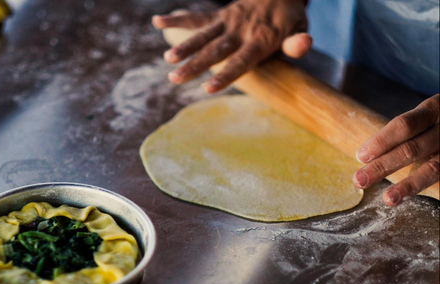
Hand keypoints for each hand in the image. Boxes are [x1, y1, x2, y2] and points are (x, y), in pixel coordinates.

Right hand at [152, 0, 311, 92]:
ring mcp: (229, 21)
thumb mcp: (300, 29)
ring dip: (184, 46)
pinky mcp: (220, 14)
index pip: (241, 61)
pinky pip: (198, 17)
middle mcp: (241, 30)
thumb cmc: (289, 19)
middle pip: (216, 50)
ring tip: (167, 58)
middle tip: (175, 78)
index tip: (207, 89)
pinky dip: (178, 19)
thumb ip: (298, 42)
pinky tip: (157, 22)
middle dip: (195, 64)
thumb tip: (305, 45)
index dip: (225, 75)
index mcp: (261, 40)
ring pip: (203, 35)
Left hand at [353, 94, 439, 205]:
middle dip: (383, 166)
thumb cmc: (435, 124)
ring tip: (389, 199)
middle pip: (412, 148)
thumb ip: (403, 131)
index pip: (405, 125)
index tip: (361, 156)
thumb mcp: (424, 117)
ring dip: (408, 185)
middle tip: (359, 180)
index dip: (382, 141)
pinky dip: (426, 189)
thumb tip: (364, 156)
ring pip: (433, 168)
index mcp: (432, 110)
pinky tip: (409, 199)